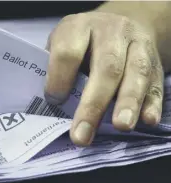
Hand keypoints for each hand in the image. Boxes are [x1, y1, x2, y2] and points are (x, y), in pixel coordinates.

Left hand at [45, 12, 163, 145]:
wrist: (117, 24)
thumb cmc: (80, 42)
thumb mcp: (61, 42)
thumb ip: (54, 67)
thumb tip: (52, 104)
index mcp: (79, 27)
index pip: (68, 53)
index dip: (59, 79)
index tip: (54, 101)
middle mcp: (111, 31)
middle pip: (106, 67)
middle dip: (94, 104)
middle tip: (82, 134)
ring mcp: (137, 45)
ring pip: (136, 73)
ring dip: (128, 102)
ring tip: (121, 126)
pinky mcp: (155, 62)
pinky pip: (156, 83)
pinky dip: (152, 103)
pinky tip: (147, 120)